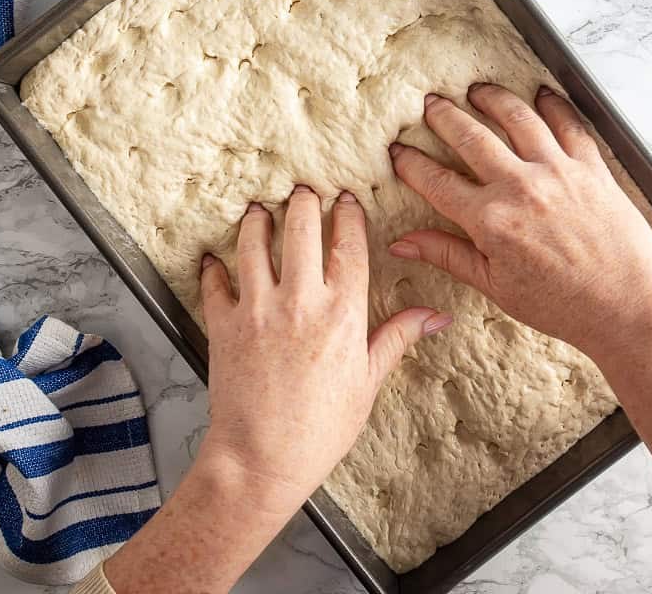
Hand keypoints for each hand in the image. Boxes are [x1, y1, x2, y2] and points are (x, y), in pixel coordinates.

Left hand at [196, 185, 451, 515]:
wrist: (262, 459)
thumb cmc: (321, 429)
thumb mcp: (369, 382)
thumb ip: (397, 337)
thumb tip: (437, 316)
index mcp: (342, 312)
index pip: (348, 244)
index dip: (348, 214)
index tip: (347, 199)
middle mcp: (300, 300)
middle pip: (300, 227)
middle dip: (303, 201)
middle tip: (303, 191)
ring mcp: (257, 309)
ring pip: (253, 242)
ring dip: (257, 219)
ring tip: (259, 209)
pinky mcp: (223, 324)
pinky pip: (215, 281)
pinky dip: (213, 265)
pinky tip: (214, 258)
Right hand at [387, 83, 651, 359]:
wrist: (627, 309)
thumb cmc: (561, 306)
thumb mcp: (495, 286)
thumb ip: (447, 255)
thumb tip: (401, 243)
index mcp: (490, 221)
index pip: (437, 182)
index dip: (411, 163)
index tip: (397, 150)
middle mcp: (521, 188)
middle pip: (471, 137)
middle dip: (445, 117)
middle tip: (430, 103)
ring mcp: (559, 173)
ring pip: (517, 118)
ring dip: (492, 98)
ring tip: (476, 90)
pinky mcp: (593, 169)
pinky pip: (570, 125)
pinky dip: (554, 104)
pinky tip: (541, 93)